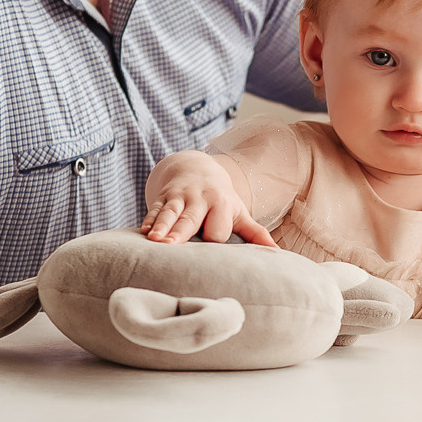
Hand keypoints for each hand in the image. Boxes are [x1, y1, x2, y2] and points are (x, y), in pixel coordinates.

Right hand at [141, 154, 274, 246]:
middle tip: (171, 246)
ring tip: (153, 239)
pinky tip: (142, 233)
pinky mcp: (162, 197)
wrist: (197, 168)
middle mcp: (199, 199)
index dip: (214, 238)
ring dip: (161, 226)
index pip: (217, 229)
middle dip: (181, 232)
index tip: (210, 247)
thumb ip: (256, 233)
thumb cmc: (221, 200)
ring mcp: (179, 197)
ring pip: (169, 213)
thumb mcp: (240, 212)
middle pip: (191, 219)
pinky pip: (154, 210)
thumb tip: (278, 252)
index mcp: (221, 204)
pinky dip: (149, 221)